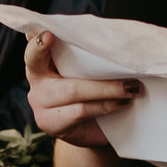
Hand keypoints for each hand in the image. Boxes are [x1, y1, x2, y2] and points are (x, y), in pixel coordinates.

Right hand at [25, 32, 140, 149]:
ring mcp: (40, 104)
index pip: (36, 47)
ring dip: (107, 89)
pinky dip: (104, 106)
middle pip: (65, 75)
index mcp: (42, 61)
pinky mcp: (50, 123)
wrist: (96, 132)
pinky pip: (80, 110)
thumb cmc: (93, 94)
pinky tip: (120, 103)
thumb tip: (119, 46)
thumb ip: (89, 59)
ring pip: (74, 90)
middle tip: (123, 70)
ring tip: (131, 89)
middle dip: (91, 65)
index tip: (50, 35)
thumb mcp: (89, 71)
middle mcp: (37, 81)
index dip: (39, 42)